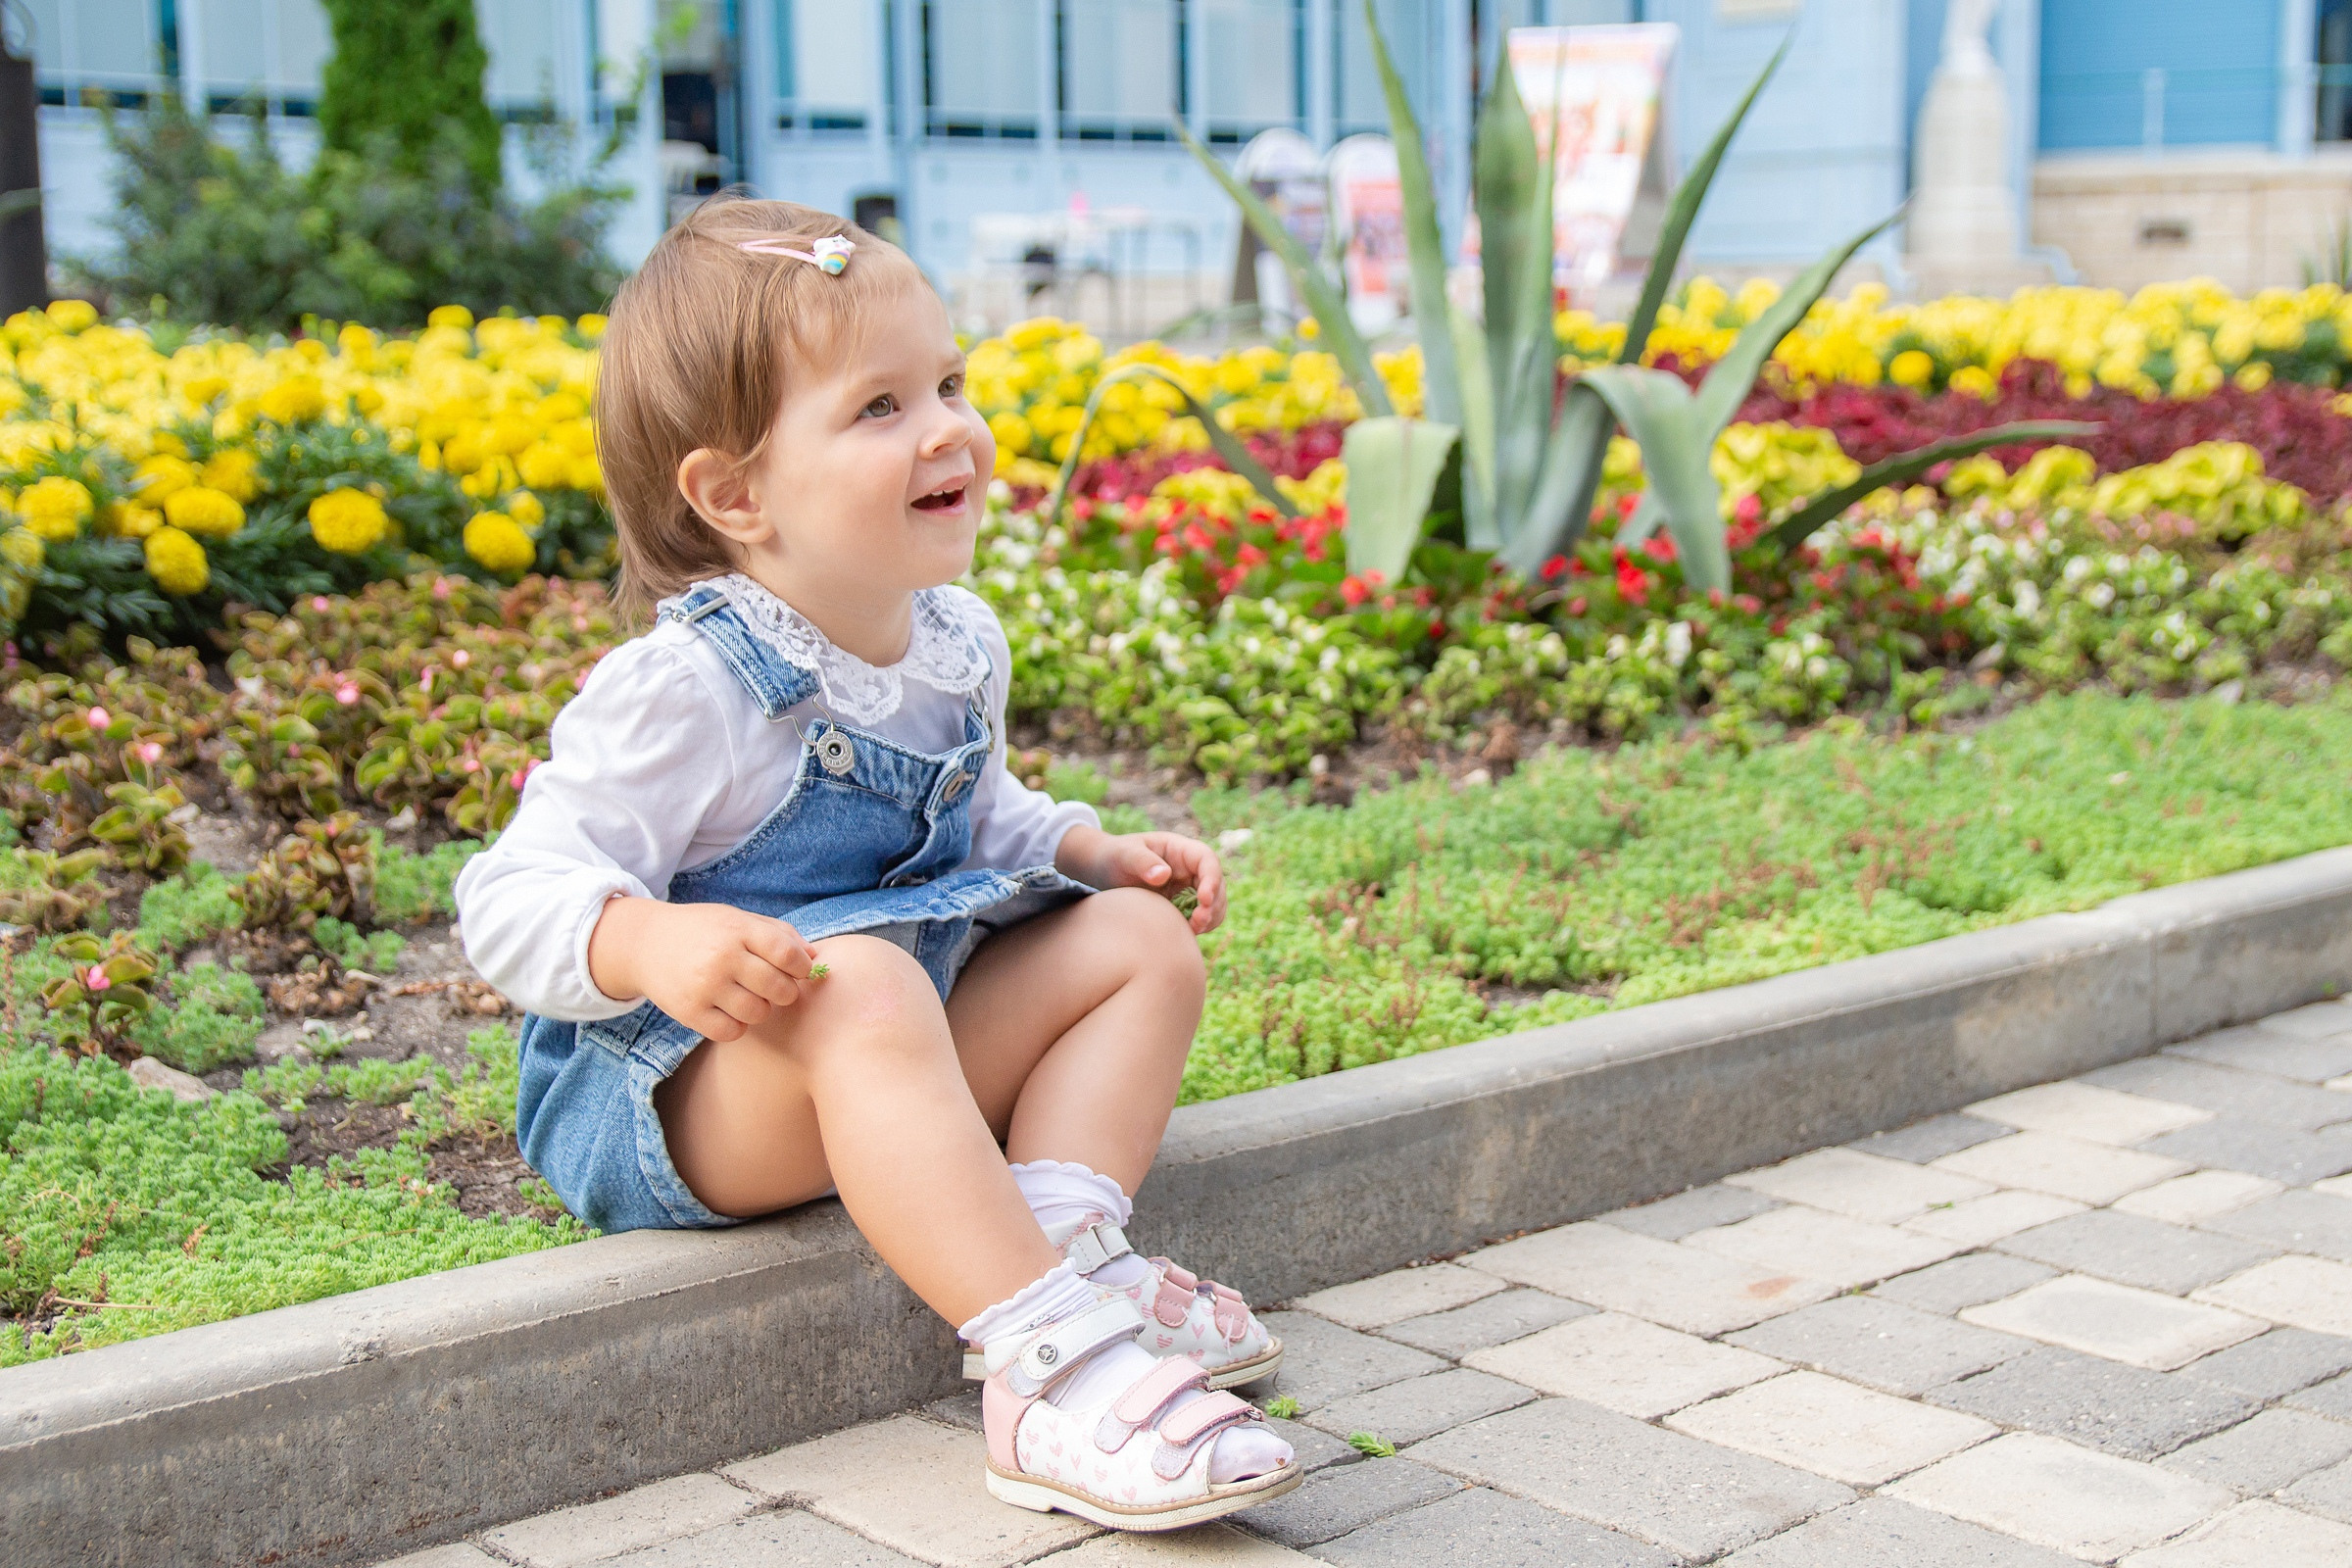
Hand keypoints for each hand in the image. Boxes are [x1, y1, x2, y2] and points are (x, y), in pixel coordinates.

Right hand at [586, 896, 820, 1041]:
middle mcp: (722, 957)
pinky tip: (731, 1011)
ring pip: (759, 1013)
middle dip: (786, 992)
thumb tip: (816, 960)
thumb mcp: (740, 920)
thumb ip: (780, 934)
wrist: (646, 943)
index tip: (799, 971)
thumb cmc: (705, 931)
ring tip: (751, 997)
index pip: (787, 954)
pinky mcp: (689, 1012)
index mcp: (737, 930)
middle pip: (778, 988)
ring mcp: (704, 986)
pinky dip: (738, 1025)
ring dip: (763, 1010)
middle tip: (776, 988)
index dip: (802, 967)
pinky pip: (732, 1031)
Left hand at [1056, 825, 1226, 934]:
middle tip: (1199, 921)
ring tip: (1193, 930)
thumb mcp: (1124, 855)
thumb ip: (1142, 862)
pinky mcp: (1181, 907)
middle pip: (1217, 885)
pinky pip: (1199, 918)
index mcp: (1180, 851)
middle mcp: (1189, 870)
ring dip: (1211, 918)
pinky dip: (1199, 927)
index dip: (1212, 879)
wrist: (1102, 872)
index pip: (1207, 860)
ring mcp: (1187, 889)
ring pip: (1214, 904)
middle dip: (1214, 904)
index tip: (1204, 899)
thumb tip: (1163, 875)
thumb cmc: (1114, 857)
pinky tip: (1184, 935)